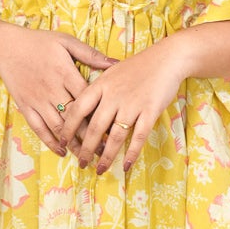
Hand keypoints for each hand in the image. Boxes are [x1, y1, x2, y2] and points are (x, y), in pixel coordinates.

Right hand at [0, 25, 116, 158]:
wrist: (6, 47)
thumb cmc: (39, 42)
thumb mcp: (66, 42)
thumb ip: (90, 55)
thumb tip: (116, 64)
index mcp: (65, 73)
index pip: (86, 99)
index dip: (100, 114)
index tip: (114, 127)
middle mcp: (52, 90)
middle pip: (75, 117)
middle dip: (90, 136)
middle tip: (105, 151)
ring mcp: (37, 100)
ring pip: (58, 126)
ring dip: (73, 143)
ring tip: (87, 156)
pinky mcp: (26, 107)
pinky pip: (38, 128)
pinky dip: (50, 141)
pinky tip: (62, 151)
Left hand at [59, 34, 189, 174]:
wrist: (166, 59)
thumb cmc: (137, 66)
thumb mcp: (110, 72)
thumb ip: (97, 90)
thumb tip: (80, 111)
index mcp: (101, 85)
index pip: (78, 109)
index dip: (68, 128)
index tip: (62, 142)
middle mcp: (114, 96)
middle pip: (94, 128)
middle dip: (85, 149)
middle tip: (81, 164)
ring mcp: (132, 104)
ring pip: (115, 136)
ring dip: (106, 156)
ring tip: (100, 169)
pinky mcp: (150, 111)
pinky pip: (138, 137)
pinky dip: (131, 153)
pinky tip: (126, 165)